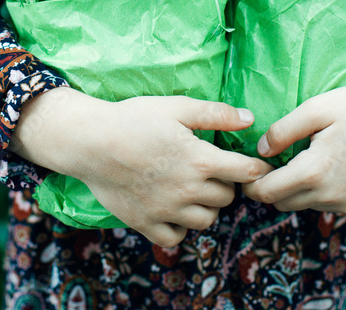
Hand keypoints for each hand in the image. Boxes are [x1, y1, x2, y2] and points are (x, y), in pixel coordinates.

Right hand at [11, 89, 267, 246]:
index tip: (254, 166)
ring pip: (206, 220)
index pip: (246, 172)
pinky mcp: (146, 223)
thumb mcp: (176, 107)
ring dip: (205, 207)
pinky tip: (172, 209)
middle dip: (225, 184)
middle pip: (227, 198)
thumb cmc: (133, 119)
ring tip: (192, 190)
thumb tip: (250, 119)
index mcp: (201, 160)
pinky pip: (175, 237)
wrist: (89, 142)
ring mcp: (167, 211)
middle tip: (212, 171)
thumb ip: (215, 114)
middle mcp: (188, 190)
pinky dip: (179, 226)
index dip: (256, 168)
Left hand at [242, 49, 345, 213]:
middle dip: (272, 186)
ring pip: (306, 205)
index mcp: (314, 172)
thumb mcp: (315, 108)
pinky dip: (322, 191)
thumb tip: (261, 150)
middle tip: (274, 161)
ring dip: (298, 190)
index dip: (251, 182)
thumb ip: (282, 131)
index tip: (250, 167)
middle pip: (282, 203)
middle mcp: (331, 196)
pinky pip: (330, 205)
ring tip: (306, 159)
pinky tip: (331, 166)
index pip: (266, 193)